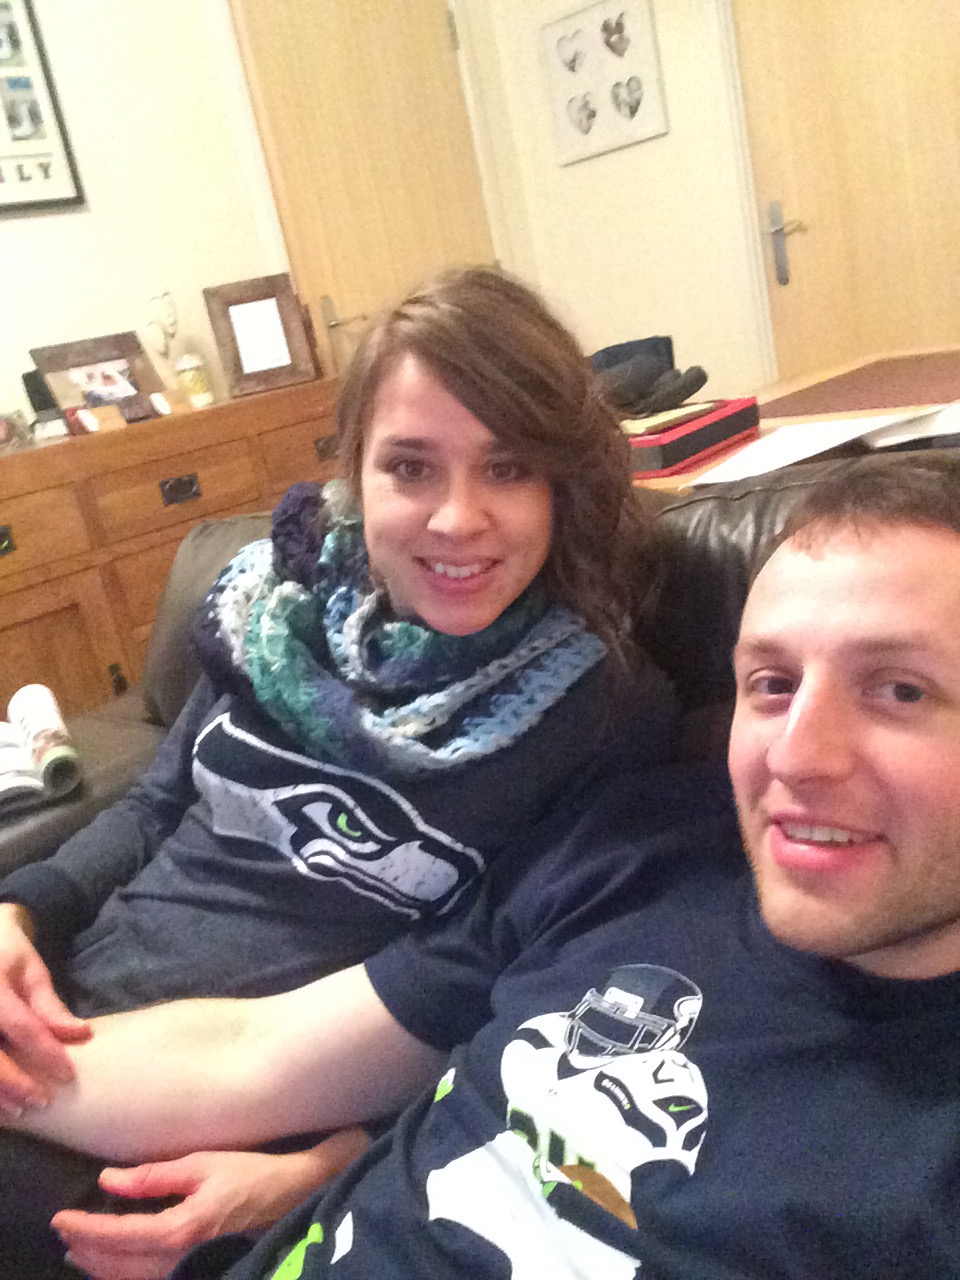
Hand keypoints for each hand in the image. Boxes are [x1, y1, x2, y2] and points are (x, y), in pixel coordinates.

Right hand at [0, 902, 89, 1112]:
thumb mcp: (31, 971)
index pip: (21, 1026)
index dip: (46, 1053)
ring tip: (19, 1112)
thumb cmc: (7, 955)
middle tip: (42, 1102)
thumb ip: (50, 1006)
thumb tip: (81, 1034)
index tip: (68, 1074)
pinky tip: (1, 1107)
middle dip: (15, 1084)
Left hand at [52, 1126, 370, 1279]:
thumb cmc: (250, 1174)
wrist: (293, 1196)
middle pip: (118, 1266)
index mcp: (180, 1229)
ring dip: (101, 1267)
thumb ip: (154, 1175)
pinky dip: (124, 1273)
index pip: (118, 1235)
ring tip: (80, 1252)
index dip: (85, 1229)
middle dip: (86, 1251)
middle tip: (64, 1232)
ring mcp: (189, 1270)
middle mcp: (179, 1259)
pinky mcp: (197, 1270)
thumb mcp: (202, 1164)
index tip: (61, 1218)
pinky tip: (117, 1263)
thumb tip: (108, 1179)